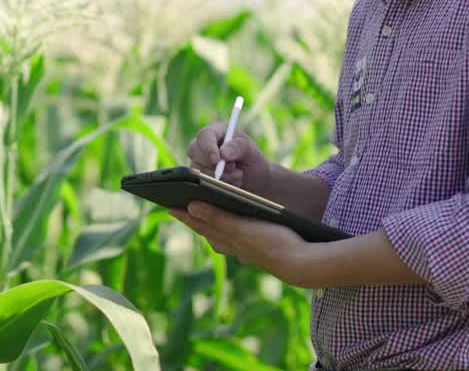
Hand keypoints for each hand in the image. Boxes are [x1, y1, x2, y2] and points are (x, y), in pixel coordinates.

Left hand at [169, 201, 309, 285]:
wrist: (300, 263)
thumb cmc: (271, 242)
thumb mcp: (241, 228)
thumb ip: (217, 217)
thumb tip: (190, 207)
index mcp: (225, 240)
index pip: (199, 224)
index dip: (184, 214)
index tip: (168, 205)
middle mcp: (232, 246)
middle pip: (207, 229)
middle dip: (194, 218)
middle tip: (179, 208)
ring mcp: (245, 248)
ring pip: (222, 234)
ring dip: (210, 224)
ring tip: (201, 214)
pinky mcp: (258, 248)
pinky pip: (237, 237)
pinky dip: (229, 228)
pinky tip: (233, 226)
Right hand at [187, 121, 270, 192]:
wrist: (256, 185)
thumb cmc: (255, 164)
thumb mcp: (253, 153)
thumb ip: (240, 147)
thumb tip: (223, 152)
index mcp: (218, 131)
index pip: (205, 135)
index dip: (208, 147)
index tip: (217, 160)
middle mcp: (206, 144)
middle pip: (195, 151)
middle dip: (215, 165)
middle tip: (234, 169)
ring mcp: (201, 160)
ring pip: (197, 168)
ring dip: (219, 176)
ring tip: (238, 177)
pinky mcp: (201, 175)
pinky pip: (201, 180)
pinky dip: (216, 184)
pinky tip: (231, 183)